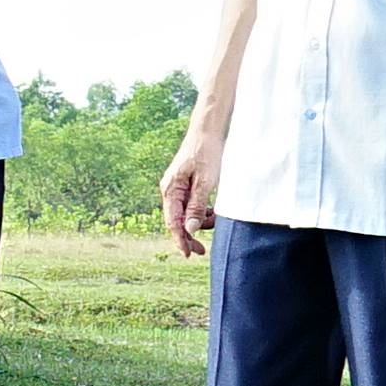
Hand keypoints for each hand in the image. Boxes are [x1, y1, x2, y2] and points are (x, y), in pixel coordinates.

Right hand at [160, 128, 223, 257]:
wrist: (206, 132)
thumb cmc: (206, 154)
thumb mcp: (205, 182)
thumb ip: (196, 206)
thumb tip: (189, 228)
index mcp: (170, 190)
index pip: (172, 222)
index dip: (180, 239)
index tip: (188, 254)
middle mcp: (170, 191)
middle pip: (176, 220)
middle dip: (188, 236)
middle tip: (201, 250)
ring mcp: (177, 188)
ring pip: (184, 214)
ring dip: (198, 222)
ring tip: (215, 221)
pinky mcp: (185, 185)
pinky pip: (189, 205)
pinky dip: (200, 212)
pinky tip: (211, 212)